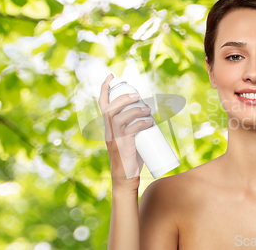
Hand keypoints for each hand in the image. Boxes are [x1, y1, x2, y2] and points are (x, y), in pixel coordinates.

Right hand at [99, 73, 152, 191]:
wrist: (126, 178)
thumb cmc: (131, 159)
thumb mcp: (131, 139)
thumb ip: (137, 127)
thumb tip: (153, 116)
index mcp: (108, 127)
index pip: (102, 104)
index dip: (104, 88)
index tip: (112, 76)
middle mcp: (108, 131)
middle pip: (110, 108)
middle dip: (123, 97)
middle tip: (138, 95)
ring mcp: (114, 138)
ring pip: (119, 117)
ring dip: (134, 110)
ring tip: (148, 110)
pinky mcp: (122, 146)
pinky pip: (129, 130)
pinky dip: (140, 123)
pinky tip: (149, 122)